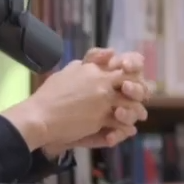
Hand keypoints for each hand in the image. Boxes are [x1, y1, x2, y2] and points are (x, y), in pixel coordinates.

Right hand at [22, 57, 146, 152]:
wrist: (40, 116)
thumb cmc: (49, 95)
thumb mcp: (68, 71)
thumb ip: (87, 63)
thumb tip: (106, 55)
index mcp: (93, 69)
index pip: (120, 63)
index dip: (131, 68)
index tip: (134, 75)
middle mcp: (101, 82)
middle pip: (131, 81)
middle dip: (139, 89)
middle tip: (142, 96)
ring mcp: (103, 100)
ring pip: (130, 102)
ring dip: (137, 109)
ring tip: (140, 115)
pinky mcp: (101, 118)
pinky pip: (122, 121)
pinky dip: (127, 125)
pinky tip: (129, 129)